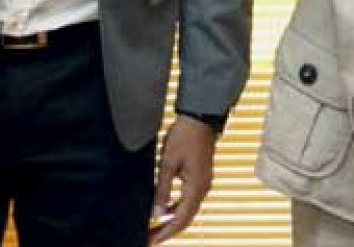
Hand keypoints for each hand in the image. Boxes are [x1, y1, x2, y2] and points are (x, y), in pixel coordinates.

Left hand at [150, 114, 216, 243]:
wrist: (200, 119)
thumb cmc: (183, 137)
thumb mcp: (168, 163)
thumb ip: (162, 189)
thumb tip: (156, 213)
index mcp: (196, 188)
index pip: (180, 219)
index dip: (165, 232)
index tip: (151, 241)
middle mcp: (202, 189)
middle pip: (185, 218)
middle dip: (168, 230)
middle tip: (150, 238)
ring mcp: (203, 184)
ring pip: (187, 210)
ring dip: (172, 220)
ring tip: (154, 228)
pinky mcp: (200, 178)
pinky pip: (188, 200)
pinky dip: (176, 208)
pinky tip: (164, 210)